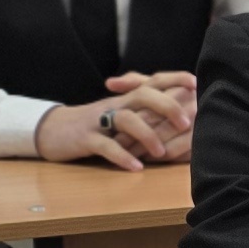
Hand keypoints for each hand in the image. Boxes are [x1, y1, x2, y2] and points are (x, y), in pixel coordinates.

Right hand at [35, 78, 192, 170]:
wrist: (51, 130)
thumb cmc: (96, 127)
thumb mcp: (122, 117)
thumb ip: (148, 116)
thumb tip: (186, 120)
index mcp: (127, 99)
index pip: (154, 81)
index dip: (175, 79)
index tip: (197, 84)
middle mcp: (116, 105)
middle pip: (144, 95)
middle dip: (168, 106)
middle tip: (187, 123)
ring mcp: (99, 121)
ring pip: (126, 119)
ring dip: (146, 135)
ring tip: (161, 153)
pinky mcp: (84, 139)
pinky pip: (104, 146)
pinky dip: (122, 157)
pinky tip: (136, 168)